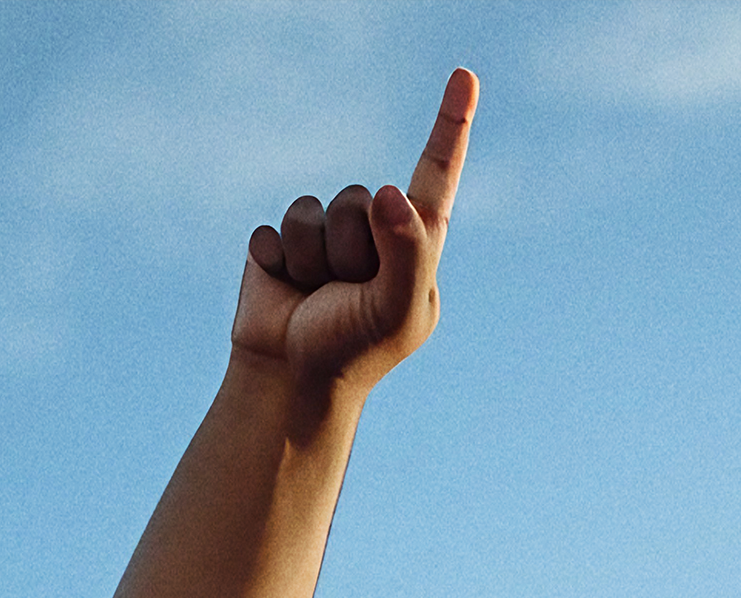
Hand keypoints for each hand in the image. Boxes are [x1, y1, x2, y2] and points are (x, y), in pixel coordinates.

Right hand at [233, 70, 476, 397]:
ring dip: (314, 258)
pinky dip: (279, 264)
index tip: (465, 76)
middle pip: (360, 198)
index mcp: (416, 244)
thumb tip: (390, 191)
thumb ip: (406, 251)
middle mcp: (374, 231)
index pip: (436, 175)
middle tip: (350, 291)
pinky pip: (276, 227)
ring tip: (319, 293)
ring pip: (315, 210)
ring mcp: (327, 234)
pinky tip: (286, 290)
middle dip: (352, 248)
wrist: (293, 378)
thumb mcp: (398, 309)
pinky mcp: (282, 241)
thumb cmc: (357, 349)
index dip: (450, 126)